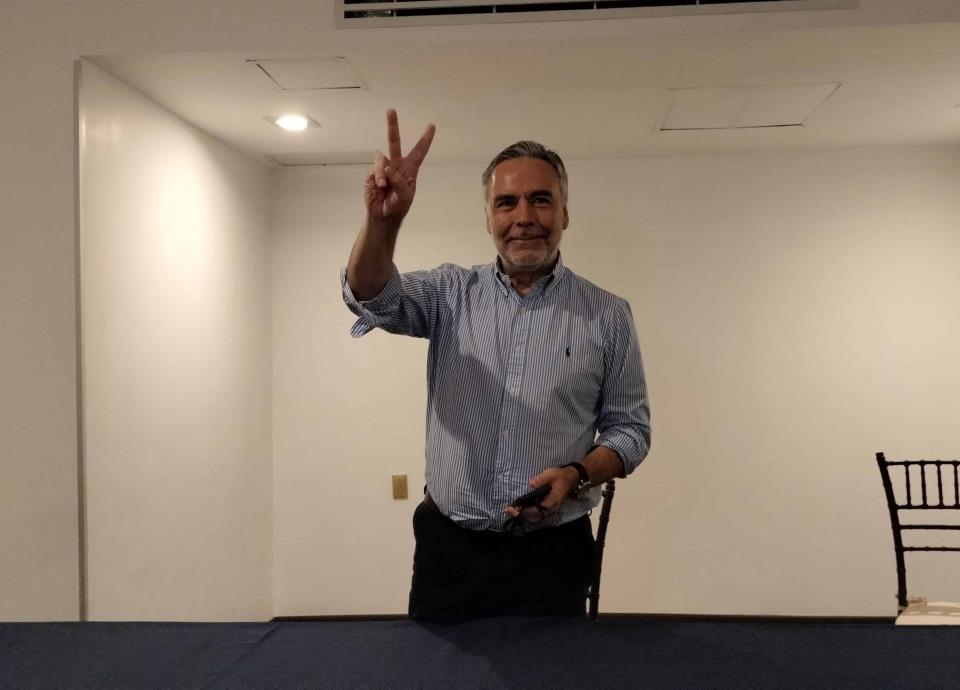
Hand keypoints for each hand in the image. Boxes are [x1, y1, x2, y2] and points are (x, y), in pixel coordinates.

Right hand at [364, 109, 435, 226]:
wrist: (383, 216)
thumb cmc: (398, 206)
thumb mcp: (405, 195)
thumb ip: (399, 181)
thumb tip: (387, 168)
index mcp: (410, 169)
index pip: (419, 151)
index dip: (425, 139)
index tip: (431, 126)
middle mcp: (396, 165)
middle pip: (394, 142)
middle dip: (392, 126)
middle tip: (390, 110)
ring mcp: (383, 168)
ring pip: (381, 159)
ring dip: (383, 173)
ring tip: (383, 186)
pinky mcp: (372, 174)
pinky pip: (374, 170)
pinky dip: (377, 179)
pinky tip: (379, 188)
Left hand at [504, 466, 579, 518]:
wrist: (571, 478)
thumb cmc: (560, 476)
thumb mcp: (551, 474)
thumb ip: (541, 479)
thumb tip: (531, 484)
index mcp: (551, 502)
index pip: (536, 511)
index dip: (524, 512)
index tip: (513, 509)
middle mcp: (550, 509)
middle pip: (534, 516)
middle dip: (520, 514)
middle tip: (507, 510)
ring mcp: (549, 509)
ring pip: (534, 516)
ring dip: (522, 514)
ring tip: (510, 510)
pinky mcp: (547, 506)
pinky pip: (536, 512)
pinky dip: (526, 511)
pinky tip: (519, 507)